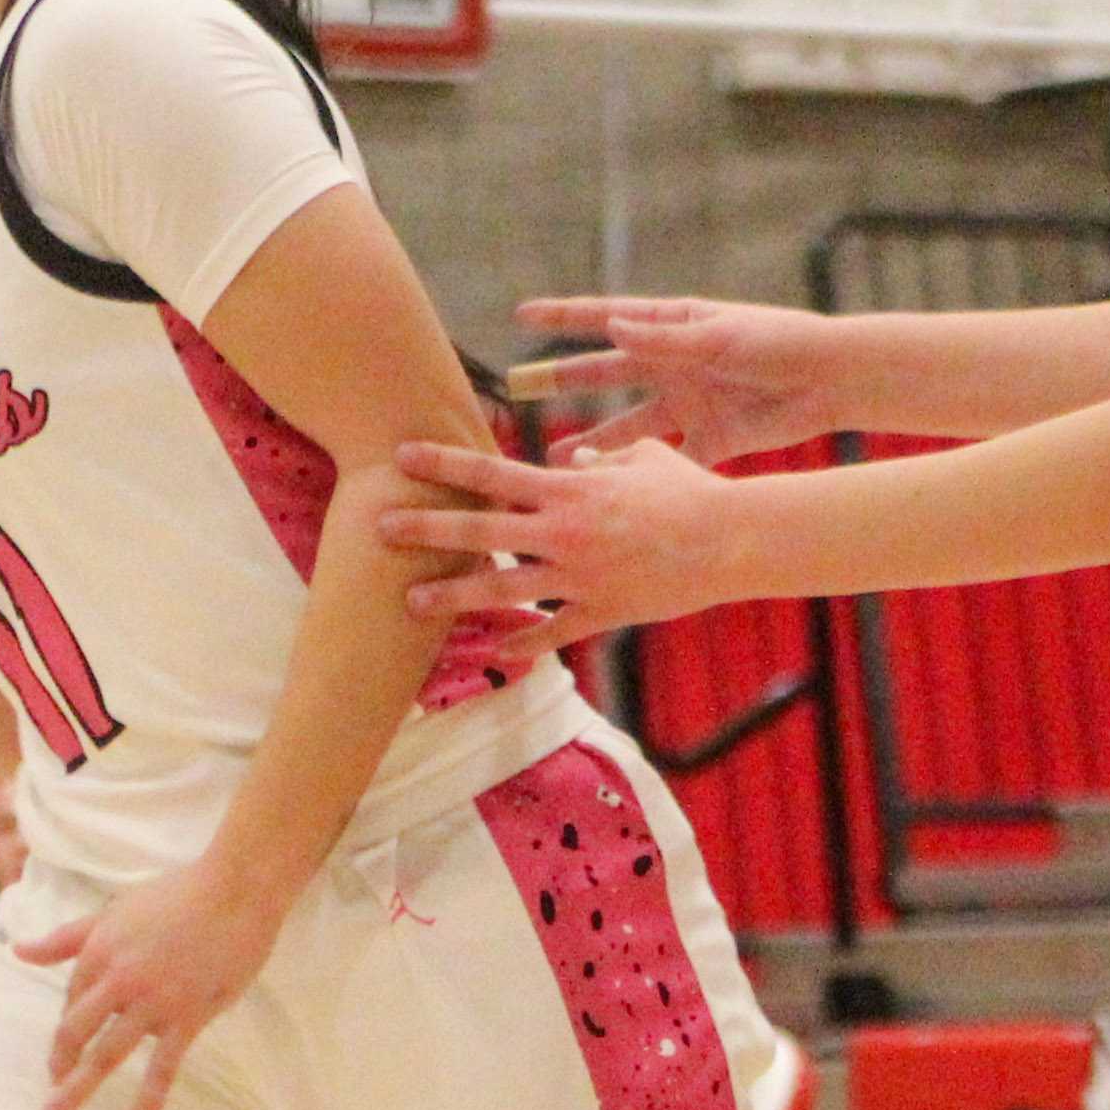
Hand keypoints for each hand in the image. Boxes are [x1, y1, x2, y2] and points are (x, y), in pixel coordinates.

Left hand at [13, 863, 283, 1109]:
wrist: (234, 891)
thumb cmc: (176, 895)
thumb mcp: (113, 912)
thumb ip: (67, 938)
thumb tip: (18, 951)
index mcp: (98, 952)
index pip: (72, 1001)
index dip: (70, 1027)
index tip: (73, 1047)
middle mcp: (117, 980)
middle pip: (76, 1032)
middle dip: (58, 1066)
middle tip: (47, 1098)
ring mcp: (151, 1003)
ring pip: (107, 1054)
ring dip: (76, 1089)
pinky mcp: (186, 1018)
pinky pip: (162, 1070)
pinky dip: (146, 1103)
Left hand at [377, 437, 760, 639]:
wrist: (730, 539)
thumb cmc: (689, 489)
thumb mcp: (642, 456)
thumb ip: (602, 458)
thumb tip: (575, 456)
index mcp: (569, 488)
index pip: (491, 471)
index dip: (443, 463)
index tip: (402, 456)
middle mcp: (563, 532)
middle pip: (479, 532)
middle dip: (425, 529)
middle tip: (379, 528)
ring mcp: (579, 577)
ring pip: (502, 591)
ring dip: (453, 598)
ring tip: (411, 603)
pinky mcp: (601, 612)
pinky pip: (553, 633)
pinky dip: (524, 644)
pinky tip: (496, 653)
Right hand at [504, 295, 847, 463]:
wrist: (832, 381)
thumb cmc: (781, 344)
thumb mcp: (719, 338)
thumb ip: (665, 339)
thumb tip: (611, 326)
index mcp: (675, 326)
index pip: (608, 318)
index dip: (564, 318)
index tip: (522, 315)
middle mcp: (674, 363)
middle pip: (608, 373)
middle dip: (565, 381)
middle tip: (520, 390)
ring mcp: (688, 403)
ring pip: (629, 425)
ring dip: (597, 442)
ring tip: (558, 459)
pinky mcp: (709, 438)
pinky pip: (666, 459)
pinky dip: (642, 475)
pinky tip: (616, 490)